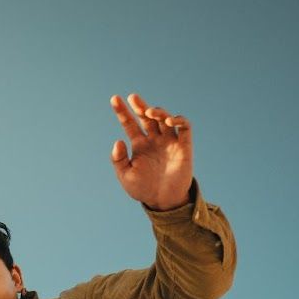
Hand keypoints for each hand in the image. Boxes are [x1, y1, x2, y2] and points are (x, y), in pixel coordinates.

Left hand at [109, 93, 193, 210]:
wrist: (163, 201)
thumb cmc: (142, 189)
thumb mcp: (126, 175)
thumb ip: (119, 159)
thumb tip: (118, 141)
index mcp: (139, 145)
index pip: (129, 123)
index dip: (122, 111)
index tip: (114, 99)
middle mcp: (154, 140)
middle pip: (147, 117)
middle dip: (140, 106)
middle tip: (132, 97)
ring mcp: (169, 141)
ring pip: (165, 118)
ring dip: (158, 112)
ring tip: (149, 112)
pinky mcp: (184, 145)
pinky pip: (184, 127)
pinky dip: (178, 120)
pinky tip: (169, 121)